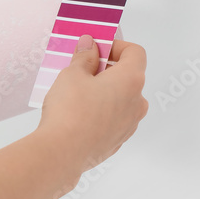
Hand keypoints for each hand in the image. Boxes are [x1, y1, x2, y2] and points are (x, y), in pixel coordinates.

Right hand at [37, 36, 147, 175]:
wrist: (62, 152)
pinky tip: (77, 115)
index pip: (135, 52)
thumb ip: (84, 57)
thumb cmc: (70, 111)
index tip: (96, 48)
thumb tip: (89, 46)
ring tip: (77, 94)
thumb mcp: (71, 75)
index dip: (116, 46)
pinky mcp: (117, 141)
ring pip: (121, 100)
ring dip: (104, 92)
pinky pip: (113, 119)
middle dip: (107, 70)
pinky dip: (100, 112)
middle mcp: (136, 102)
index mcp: (130, 80)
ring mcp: (129, 124)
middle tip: (82, 69)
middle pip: (128, 77)